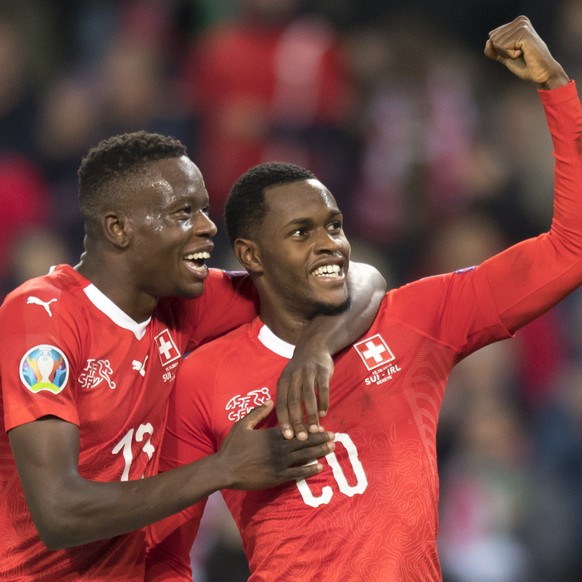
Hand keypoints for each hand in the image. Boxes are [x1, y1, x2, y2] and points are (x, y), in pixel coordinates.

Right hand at [216, 400, 334, 488]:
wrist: (225, 469)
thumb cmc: (233, 446)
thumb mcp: (243, 424)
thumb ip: (258, 412)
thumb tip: (271, 401)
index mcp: (273, 434)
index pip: (296, 429)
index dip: (311, 428)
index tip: (322, 426)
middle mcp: (280, 448)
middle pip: (304, 442)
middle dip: (320, 439)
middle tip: (334, 437)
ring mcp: (280, 463)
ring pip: (304, 457)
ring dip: (319, 452)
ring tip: (331, 449)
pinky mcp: (277, 476)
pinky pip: (297, 473)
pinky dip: (309, 470)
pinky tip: (319, 467)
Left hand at [276, 337, 333, 440]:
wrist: (313, 346)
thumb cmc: (300, 371)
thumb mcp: (288, 380)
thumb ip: (287, 399)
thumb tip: (287, 425)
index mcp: (283, 381)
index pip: (281, 404)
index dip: (284, 421)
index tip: (288, 436)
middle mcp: (294, 376)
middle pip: (293, 402)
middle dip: (298, 421)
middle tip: (302, 438)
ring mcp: (308, 372)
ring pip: (308, 396)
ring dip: (311, 414)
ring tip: (315, 429)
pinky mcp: (322, 371)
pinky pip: (323, 388)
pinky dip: (323, 402)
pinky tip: (324, 413)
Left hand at [484, 16, 568, 88]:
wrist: (540, 73)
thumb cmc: (525, 65)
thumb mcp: (504, 56)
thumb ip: (493, 50)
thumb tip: (487, 42)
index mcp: (516, 23)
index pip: (492, 36)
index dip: (500, 50)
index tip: (515, 52)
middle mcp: (520, 21)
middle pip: (493, 39)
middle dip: (503, 52)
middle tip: (519, 54)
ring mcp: (522, 26)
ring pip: (497, 43)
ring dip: (508, 54)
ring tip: (522, 53)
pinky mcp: (524, 33)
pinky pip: (503, 47)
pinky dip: (511, 55)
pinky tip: (523, 53)